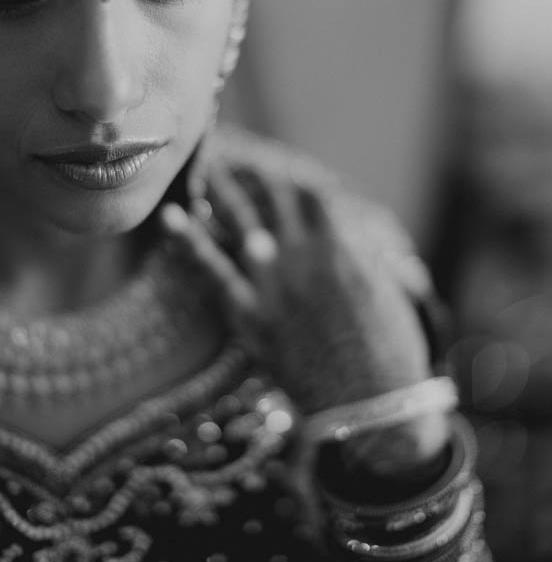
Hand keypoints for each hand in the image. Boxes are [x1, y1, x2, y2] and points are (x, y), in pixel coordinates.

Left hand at [160, 162, 448, 479]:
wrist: (372, 409)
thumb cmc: (392, 351)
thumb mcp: (388, 288)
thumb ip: (362, 250)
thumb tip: (346, 227)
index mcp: (342, 244)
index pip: (306, 191)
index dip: (285, 175)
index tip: (270, 164)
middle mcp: (303, 255)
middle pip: (269, 197)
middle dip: (248, 171)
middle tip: (228, 153)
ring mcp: (272, 284)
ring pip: (239, 221)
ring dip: (219, 189)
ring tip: (203, 164)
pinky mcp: (250, 317)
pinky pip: (213, 272)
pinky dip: (190, 242)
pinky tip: (170, 217)